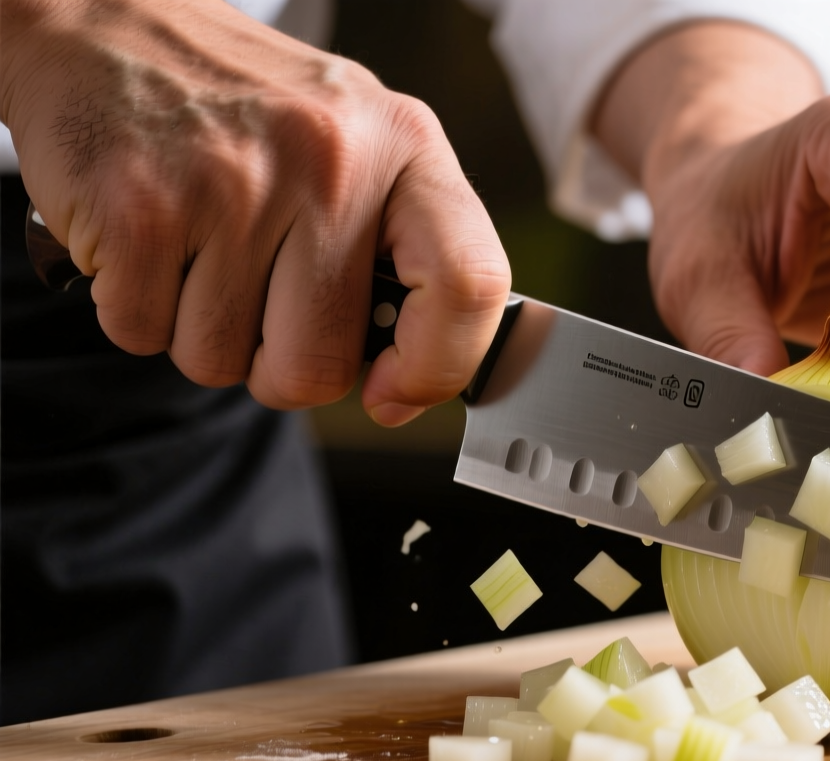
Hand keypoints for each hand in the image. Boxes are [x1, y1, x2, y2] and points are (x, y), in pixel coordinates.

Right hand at [0, 0, 510, 424]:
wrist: (99, 23)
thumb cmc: (244, 107)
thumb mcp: (355, 143)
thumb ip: (404, 248)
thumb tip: (415, 380)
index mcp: (406, 144)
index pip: (470, 284)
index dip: (438, 367)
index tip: (394, 395)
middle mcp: (330, 159)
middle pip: (322, 364)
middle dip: (280, 364)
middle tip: (257, 299)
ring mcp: (233, 181)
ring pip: (223, 360)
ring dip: (201, 331)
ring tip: (197, 247)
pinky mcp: (139, 205)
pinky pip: (144, 335)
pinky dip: (135, 309)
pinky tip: (146, 238)